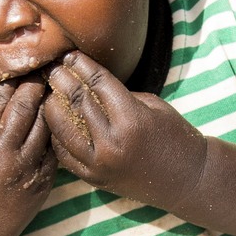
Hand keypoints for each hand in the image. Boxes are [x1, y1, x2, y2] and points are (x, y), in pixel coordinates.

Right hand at [0, 80, 56, 235]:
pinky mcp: (43, 182)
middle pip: (25, 106)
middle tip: (40, 70)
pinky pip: (54, 149)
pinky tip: (56, 122)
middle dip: (33, 84)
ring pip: (45, 124)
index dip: (9, 81)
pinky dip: (54, 133)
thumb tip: (4, 96)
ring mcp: (27, 170)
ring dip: (49, 104)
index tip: (15, 70)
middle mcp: (5, 154)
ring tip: (52, 90)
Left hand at [41, 51, 207, 206]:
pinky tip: (55, 121)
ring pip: (61, 129)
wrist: (187, 180)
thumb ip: (118, 95)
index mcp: (131, 120)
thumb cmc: (174, 136)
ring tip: (49, 93)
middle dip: (62, 80)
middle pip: (76, 102)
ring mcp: (99, 164)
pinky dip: (57, 135)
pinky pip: (64, 154)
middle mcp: (111, 143)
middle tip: (54, 68)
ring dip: (52, 107)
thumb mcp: (152, 106)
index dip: (82, 65)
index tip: (71, 55)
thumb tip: (87, 81)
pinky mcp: (93, 179)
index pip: (97, 83)